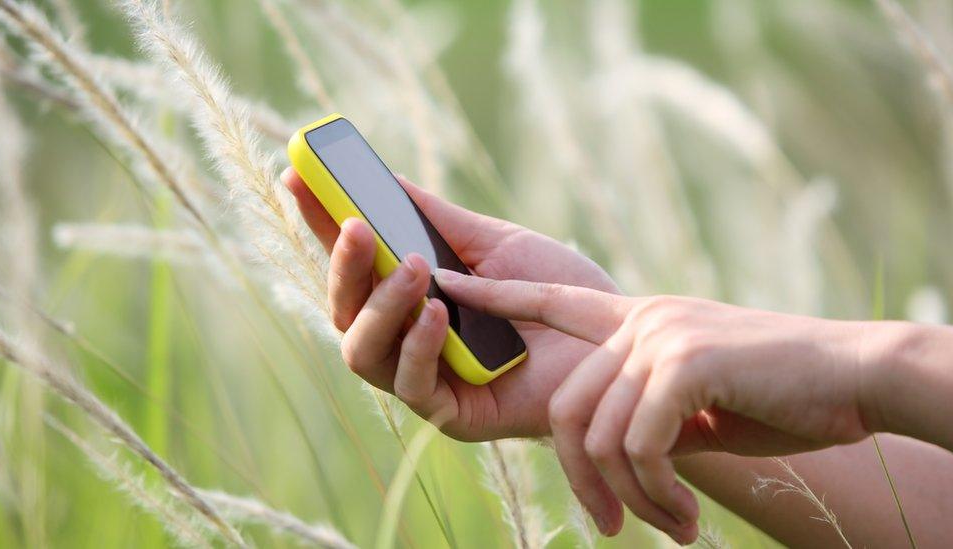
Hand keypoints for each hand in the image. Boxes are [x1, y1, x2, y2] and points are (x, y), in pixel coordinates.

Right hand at [282, 168, 619, 441]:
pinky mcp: (451, 414)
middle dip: (344, 267)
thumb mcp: (491, 242)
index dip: (320, 224)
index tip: (296, 177)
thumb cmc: (557, 292)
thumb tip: (383, 178)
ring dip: (380, 306)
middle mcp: (407, 339)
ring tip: (412, 267)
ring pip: (362, 350)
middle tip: (357, 225)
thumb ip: (435, 218)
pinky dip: (416, 346)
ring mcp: (424, 379)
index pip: (353, 263)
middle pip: (344, 309)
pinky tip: (436, 312)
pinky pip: (410, 385)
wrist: (619, 341)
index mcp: (412, 296)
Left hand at [435, 273, 877, 543]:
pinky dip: (654, 492)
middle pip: (566, 410)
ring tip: (671, 525)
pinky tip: (686, 514)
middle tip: (617, 530)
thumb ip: (646, 407)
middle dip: (587, 484)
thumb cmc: (780, 395)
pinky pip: (637, 444)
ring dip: (630, 498)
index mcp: (639, 320)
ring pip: (598, 435)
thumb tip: (610, 449)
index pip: (549, 299)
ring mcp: (659, 336)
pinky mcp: (684, 362)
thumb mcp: (698, 400)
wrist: (856, 377)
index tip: (444, 281)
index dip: (495, 297)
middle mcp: (640, 321)